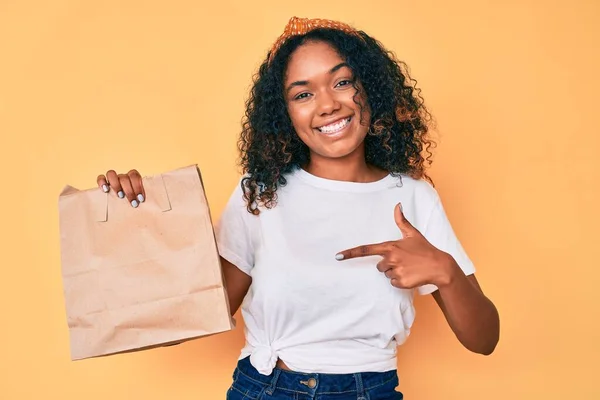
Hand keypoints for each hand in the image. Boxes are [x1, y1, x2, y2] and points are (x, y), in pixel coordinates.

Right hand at [97, 169, 145, 207]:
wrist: (122, 207)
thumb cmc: (135, 203)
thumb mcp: (141, 201)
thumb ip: (145, 201)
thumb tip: (160, 210)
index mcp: (133, 178)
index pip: (135, 175)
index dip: (138, 186)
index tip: (141, 199)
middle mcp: (123, 176)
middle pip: (124, 177)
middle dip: (129, 190)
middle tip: (132, 203)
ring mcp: (112, 179)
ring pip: (112, 174)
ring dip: (116, 185)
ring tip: (120, 196)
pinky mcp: (103, 182)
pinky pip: (100, 177)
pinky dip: (102, 182)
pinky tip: (105, 190)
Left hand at [336, 203, 453, 288]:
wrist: (439, 266)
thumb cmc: (424, 249)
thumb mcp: (413, 234)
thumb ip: (401, 221)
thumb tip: (397, 205)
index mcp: (390, 246)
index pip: (366, 249)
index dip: (351, 253)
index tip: (338, 256)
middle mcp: (391, 258)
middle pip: (379, 265)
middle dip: (389, 264)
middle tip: (404, 261)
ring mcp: (395, 270)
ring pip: (386, 274)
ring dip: (395, 272)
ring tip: (409, 267)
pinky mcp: (400, 282)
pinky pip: (393, 283)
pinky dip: (400, 281)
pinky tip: (411, 275)